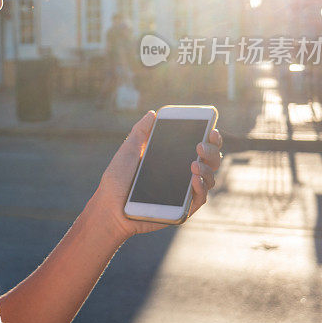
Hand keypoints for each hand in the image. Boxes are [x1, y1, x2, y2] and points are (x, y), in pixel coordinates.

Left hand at [90, 110, 223, 240]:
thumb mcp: (128, 151)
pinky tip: (194, 180)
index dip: (210, 138)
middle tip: (200, 146)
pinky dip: (201, 188)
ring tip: (194, 165)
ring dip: (207, 169)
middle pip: (210, 161)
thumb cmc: (117, 179)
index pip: (199, 147)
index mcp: (172, 158)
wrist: (110, 207)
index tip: (211, 130)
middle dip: (212, 151)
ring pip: (209, 179)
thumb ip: (140, 132)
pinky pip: (200, 198)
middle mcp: (182, 174)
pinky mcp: (183, 208)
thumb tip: (153, 114)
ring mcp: (184, 192)